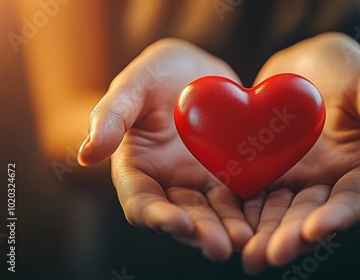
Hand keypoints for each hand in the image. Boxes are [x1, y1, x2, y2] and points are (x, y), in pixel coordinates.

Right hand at [77, 39, 253, 260]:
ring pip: (213, 213)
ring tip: (246, 240)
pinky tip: (265, 218)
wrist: (197, 72)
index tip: (177, 223)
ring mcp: (200, 183)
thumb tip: (85, 155)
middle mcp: (169, 184)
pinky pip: (239, 195)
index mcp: (138, 170)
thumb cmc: (157, 74)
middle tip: (222, 247)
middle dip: (200, 233)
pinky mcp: (228, 176)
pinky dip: (249, 209)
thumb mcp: (133, 86)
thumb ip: (110, 116)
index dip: (156, 216)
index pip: (140, 202)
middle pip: (181, 216)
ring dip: (227, 229)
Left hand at [241, 32, 359, 272]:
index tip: (315, 231)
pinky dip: (239, 208)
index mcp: (358, 168)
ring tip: (244, 253)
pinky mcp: (263, 167)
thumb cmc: (348, 69)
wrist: (307, 63)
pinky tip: (224, 222)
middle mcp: (325, 180)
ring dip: (262, 233)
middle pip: (309, 215)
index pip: (351, 201)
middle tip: (268, 256)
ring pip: (277, 211)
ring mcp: (293, 176)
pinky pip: (250, 189)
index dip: (336, 218)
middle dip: (290, 237)